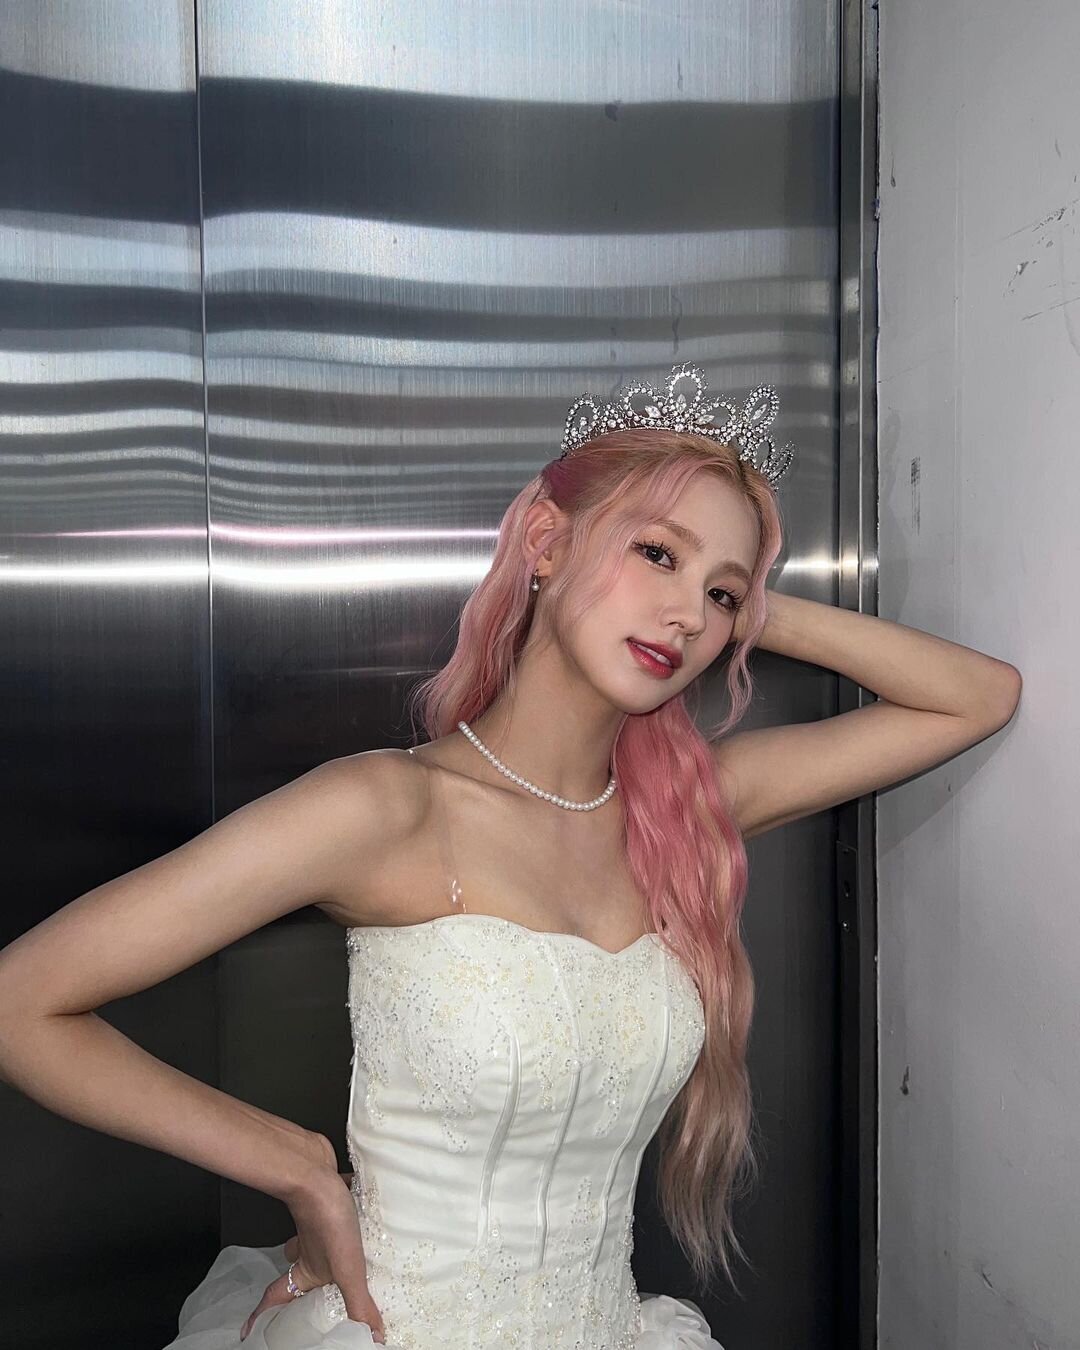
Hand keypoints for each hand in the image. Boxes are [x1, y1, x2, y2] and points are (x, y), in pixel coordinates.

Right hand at [240, 1163, 384, 1342]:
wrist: (316, 1170)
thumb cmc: (325, 1218)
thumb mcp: (347, 1269)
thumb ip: (359, 1303)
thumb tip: (373, 1338)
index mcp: (307, 1270)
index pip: (279, 1298)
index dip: (264, 1314)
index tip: (251, 1330)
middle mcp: (310, 1248)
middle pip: (301, 1269)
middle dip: (311, 1281)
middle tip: (328, 1292)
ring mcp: (320, 1223)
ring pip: (320, 1240)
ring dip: (334, 1246)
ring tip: (360, 1254)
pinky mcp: (334, 1199)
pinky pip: (340, 1213)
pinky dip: (351, 1215)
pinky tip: (371, 1217)